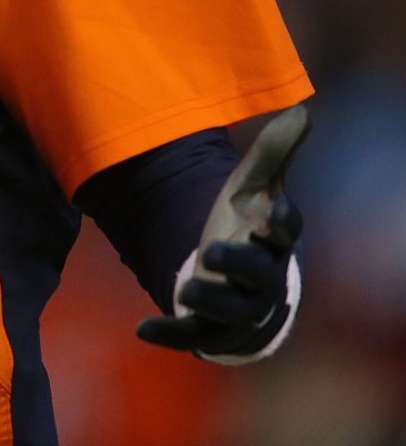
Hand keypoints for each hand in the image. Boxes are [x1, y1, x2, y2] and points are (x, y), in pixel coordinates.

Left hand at [137, 105, 307, 359]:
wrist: (235, 280)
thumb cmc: (246, 227)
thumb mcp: (251, 187)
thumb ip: (271, 154)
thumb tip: (302, 109)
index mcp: (271, 241)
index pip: (284, 233)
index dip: (280, 224)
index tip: (271, 212)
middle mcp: (260, 278)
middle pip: (258, 275)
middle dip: (238, 263)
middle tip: (210, 249)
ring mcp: (235, 306)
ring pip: (228, 312)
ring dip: (206, 300)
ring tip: (183, 288)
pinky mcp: (209, 328)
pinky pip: (193, 336)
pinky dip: (170, 335)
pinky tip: (142, 328)